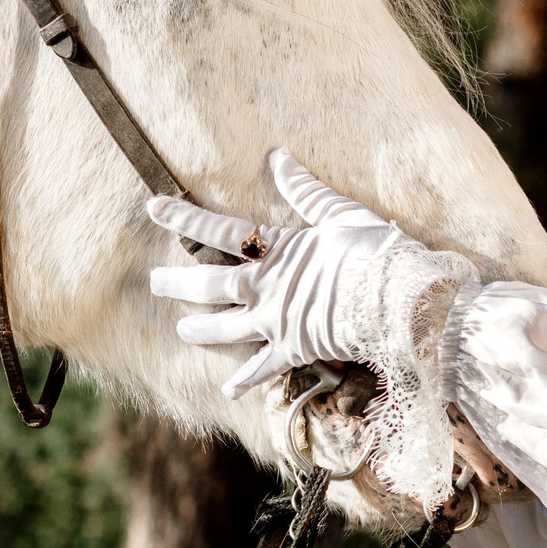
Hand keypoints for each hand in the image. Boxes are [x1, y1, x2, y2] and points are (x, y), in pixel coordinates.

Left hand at [148, 150, 414, 398]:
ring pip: (227, 328)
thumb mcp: (338, 212)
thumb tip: (279, 158)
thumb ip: (305, 190)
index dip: (184, 217)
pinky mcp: (294, 349)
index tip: (153, 207)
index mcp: (274, 249)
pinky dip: (246, 380)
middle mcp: (265, 286)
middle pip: (210, 285)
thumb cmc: (370, 250)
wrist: (393, 296)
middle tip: (154, 282)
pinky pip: (264, 368)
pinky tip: (228, 390)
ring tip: (182, 332)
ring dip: (202, 330)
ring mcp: (276, 320)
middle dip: (178, 284)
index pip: (218, 230)